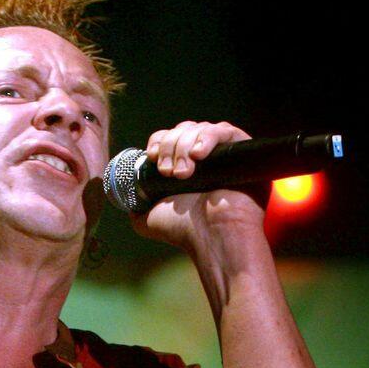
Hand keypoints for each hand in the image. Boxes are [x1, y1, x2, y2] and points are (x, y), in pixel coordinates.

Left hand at [128, 120, 268, 250]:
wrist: (211, 238)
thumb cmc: (184, 231)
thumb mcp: (148, 219)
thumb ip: (136, 205)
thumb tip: (126, 194)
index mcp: (186, 168)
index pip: (170, 138)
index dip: (159, 142)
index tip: (152, 157)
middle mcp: (205, 159)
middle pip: (183, 130)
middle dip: (170, 146)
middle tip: (167, 172)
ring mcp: (224, 154)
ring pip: (200, 129)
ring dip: (183, 146)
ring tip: (183, 174)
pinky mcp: (242, 151)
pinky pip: (225, 131)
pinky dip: (207, 138)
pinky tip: (199, 155)